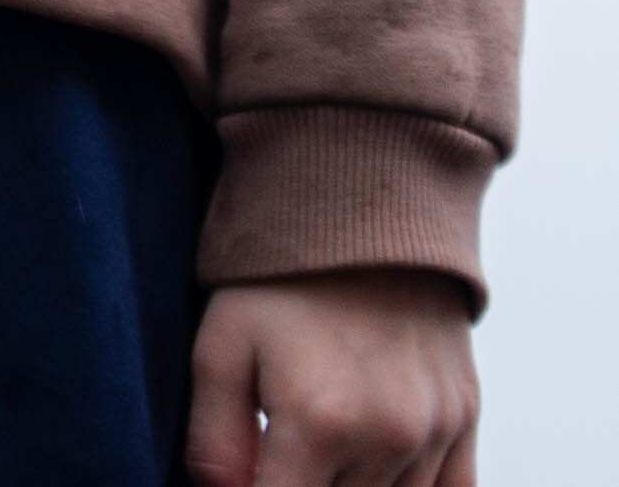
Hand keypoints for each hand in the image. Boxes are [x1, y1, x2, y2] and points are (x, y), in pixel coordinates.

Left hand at [191, 270, 476, 486]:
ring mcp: (436, 432)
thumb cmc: (276, 284)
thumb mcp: (217, 347)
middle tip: (283, 443)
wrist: (360, 220)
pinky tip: (373, 463)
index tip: (250, 470)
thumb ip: (214, 439)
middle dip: (302, 482)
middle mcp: (388, 437)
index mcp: (319, 422)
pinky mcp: (466, 421)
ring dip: (352, 485)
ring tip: (323, 438)